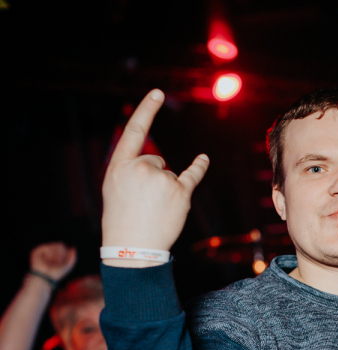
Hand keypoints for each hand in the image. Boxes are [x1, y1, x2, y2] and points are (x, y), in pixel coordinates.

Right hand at [30, 242, 76, 280]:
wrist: (46, 277)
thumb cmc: (57, 273)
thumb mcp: (68, 266)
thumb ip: (73, 257)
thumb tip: (73, 247)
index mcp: (56, 254)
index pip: (63, 247)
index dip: (65, 253)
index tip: (62, 262)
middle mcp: (49, 251)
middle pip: (60, 245)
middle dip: (61, 254)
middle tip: (57, 262)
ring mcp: (43, 250)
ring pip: (54, 245)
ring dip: (56, 255)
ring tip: (52, 262)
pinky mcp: (36, 251)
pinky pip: (46, 247)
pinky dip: (49, 254)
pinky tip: (47, 260)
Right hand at [101, 89, 208, 266]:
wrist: (132, 248)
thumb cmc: (122, 219)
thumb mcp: (115, 188)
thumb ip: (131, 169)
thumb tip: (156, 160)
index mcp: (119, 165)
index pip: (135, 131)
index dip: (147, 110)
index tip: (158, 93)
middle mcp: (141, 168)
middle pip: (155, 161)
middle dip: (152, 178)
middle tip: (142, 202)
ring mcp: (162, 179)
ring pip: (169, 175)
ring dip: (166, 190)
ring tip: (153, 210)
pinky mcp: (180, 192)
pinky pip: (192, 174)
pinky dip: (198, 167)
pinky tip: (203, 158)